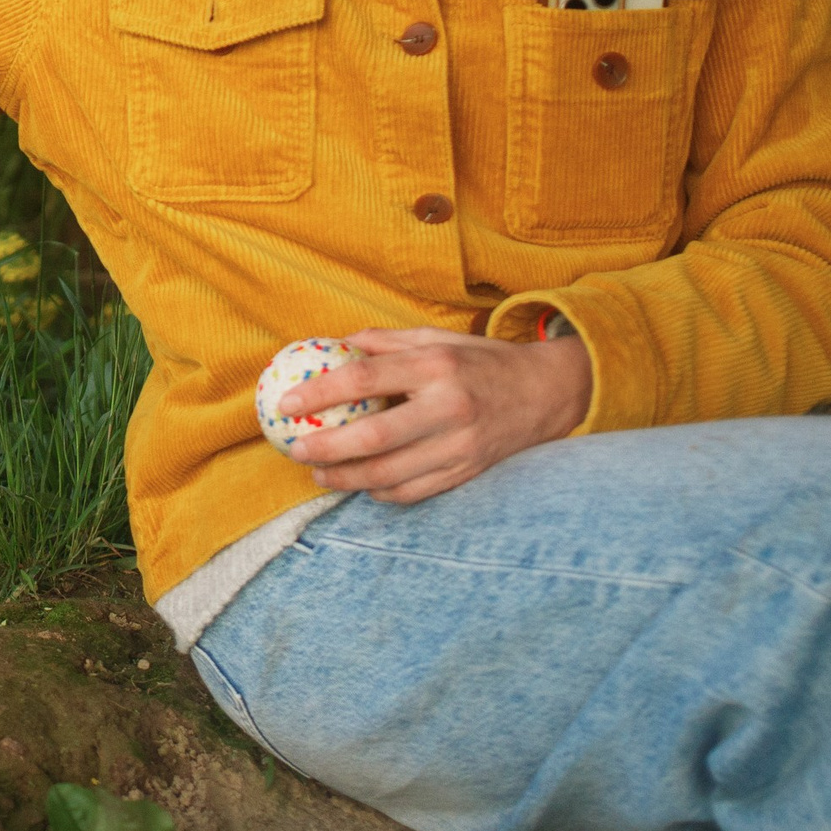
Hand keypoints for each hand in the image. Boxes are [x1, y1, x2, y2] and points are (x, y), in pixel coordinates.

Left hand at [286, 327, 592, 504]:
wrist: (545, 393)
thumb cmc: (478, 361)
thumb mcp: (435, 338)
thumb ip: (383, 341)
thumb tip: (330, 344)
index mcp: (434, 365)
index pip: (365, 379)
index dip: (319, 393)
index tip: (286, 403)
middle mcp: (449, 407)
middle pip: (374, 437)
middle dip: (326, 448)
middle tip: (295, 448)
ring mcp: (461, 445)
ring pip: (391, 474)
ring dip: (346, 478)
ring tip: (318, 473)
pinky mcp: (468, 472)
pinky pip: (415, 492)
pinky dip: (381, 492)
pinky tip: (360, 484)